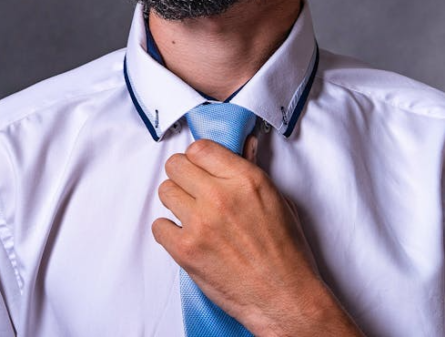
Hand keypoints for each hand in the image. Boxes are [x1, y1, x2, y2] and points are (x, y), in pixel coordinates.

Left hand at [152, 137, 363, 336]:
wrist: (285, 297)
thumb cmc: (286, 254)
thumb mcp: (277, 200)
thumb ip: (249, 173)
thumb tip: (236, 150)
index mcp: (245, 180)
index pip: (200, 148)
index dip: (198, 158)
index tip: (201, 168)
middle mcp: (220, 196)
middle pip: (175, 165)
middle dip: (183, 176)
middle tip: (193, 191)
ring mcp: (200, 223)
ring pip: (165, 192)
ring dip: (176, 202)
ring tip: (193, 217)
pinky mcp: (186, 249)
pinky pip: (158, 226)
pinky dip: (169, 232)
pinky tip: (188, 238)